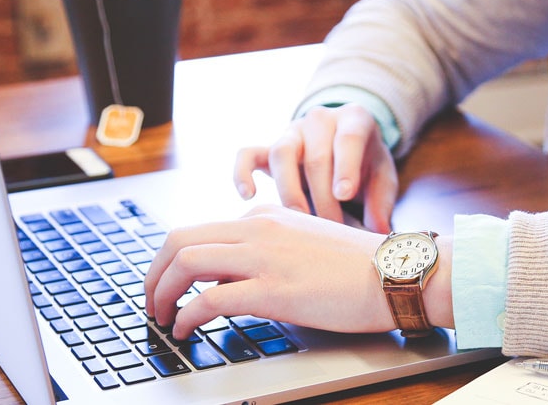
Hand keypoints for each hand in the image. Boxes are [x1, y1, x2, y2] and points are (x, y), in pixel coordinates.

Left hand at [143, 205, 395, 338]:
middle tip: (151, 301)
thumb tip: (226, 281)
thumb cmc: (358, 267)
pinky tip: (186, 330)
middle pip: (179, 239)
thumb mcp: (303, 244)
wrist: (396, 273)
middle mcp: (257, 228)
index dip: (172, 261)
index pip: (199, 231)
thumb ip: (265, 253)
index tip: (168, 284)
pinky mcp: (272, 289)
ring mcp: (263, 257)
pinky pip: (209, 299)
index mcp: (264, 217)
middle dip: (154, 273)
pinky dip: (186, 316)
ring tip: (161, 317)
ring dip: (161, 293)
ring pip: (186, 263)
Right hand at [234, 104, 396, 232]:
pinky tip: (248, 196)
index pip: (348, 138)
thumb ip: (382, 201)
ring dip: (290, 191)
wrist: (345, 145)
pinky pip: (247, 154)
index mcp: (354, 119)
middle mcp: (320, 120)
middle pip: (315, 156)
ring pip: (281, 153)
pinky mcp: (268, 148)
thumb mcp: (383, 177)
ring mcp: (292, 132)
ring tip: (300, 220)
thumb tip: (378, 231)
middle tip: (332, 228)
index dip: (345, 166)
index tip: (344, 194)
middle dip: (323, 197)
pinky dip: (242, 172)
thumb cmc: (366, 164)